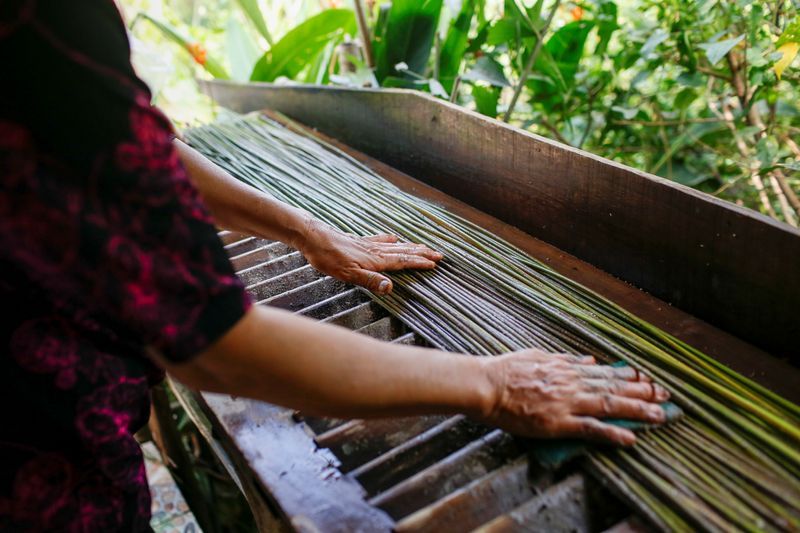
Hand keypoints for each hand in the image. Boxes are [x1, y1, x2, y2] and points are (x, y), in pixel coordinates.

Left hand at [296, 219, 442, 293]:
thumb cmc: (329, 258)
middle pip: (404, 252)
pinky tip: (394, 237)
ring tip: (423, 246)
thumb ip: (370, 281)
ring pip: (395, 246)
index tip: (434, 263)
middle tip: (438, 254)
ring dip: (411, 247)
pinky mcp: (358, 241)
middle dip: (421, 253)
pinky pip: (380, 240)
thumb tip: (391, 287)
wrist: (313, 238)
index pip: (402, 262)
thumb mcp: (348, 275)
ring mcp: (367, 244)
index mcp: (375, 260)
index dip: (419, 263)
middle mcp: (375, 251)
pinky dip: (390, 240)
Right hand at [480, 349, 668, 444]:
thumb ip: (564, 359)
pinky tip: (630, 438)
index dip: (629, 377)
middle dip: (642, 392)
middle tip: (666, 396)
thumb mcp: (537, 355)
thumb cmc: (506, 370)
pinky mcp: (557, 423)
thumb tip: (588, 360)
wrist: (485, 385)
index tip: (648, 378)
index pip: (604, 373)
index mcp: (566, 368)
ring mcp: (566, 403)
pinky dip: (611, 433)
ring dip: (637, 411)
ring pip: (609, 406)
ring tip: (660, 416)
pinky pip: (589, 429)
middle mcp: (571, 384)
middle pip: (613, 388)